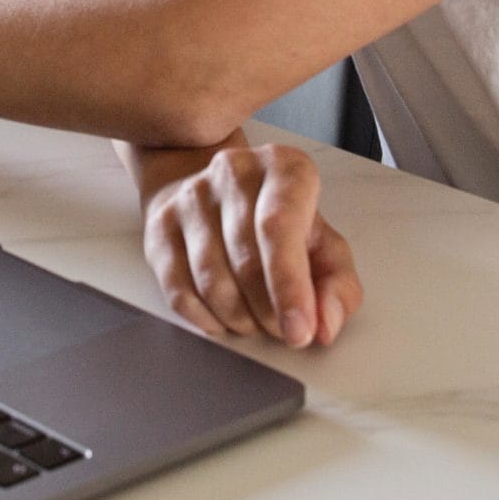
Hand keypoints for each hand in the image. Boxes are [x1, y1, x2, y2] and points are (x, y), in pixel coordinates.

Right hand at [140, 141, 359, 347]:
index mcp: (283, 168)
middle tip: (283, 330)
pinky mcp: (160, 225)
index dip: (291, 287)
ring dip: (240, 319)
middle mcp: (233, 172)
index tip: (300, 331)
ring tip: (256, 321)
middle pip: (246, 260)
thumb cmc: (277, 221)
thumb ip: (338, 286)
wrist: (217, 193)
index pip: (280, 228)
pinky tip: (225, 317)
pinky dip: (208, 319)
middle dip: (269, 312)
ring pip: (212, 280)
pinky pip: (180, 291)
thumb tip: (326, 324)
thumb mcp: (324, 245)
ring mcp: (191, 196)